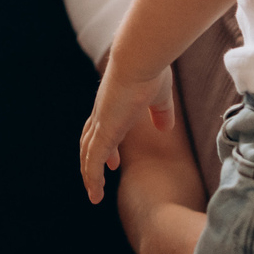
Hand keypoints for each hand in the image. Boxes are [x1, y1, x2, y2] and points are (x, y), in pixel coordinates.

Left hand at [79, 62, 174, 202]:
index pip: (103, 128)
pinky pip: (92, 161)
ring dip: (89, 175)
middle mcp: (102, 113)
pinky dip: (91, 178)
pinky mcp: (103, 132)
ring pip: (88, 154)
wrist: (139, 59)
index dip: (106, 147)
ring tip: (94, 194)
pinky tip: (95, 193)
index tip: (112, 161)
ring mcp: (101, 123)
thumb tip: (165, 128)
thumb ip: (161, 112)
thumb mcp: (160, 96)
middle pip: (90, 142)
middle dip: (93, 161)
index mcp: (114, 104)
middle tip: (98, 178)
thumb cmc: (151, 71)